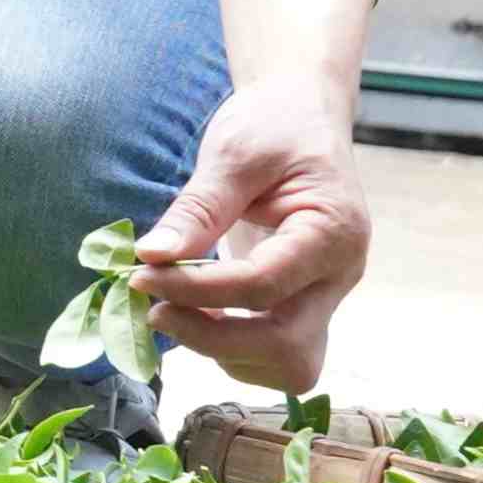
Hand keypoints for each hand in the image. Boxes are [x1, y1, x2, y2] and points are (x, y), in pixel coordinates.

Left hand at [135, 75, 369, 393]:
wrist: (302, 118)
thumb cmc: (273, 126)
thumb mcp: (234, 154)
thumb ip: (198, 209)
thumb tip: (150, 256)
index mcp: (333, 232)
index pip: (263, 285)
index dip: (197, 290)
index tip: (142, 277)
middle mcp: (340, 275)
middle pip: (287, 344)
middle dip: (213, 338)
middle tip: (155, 309)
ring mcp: (328, 296)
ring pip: (289, 364)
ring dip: (224, 350)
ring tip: (174, 309)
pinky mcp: (307, 305)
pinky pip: (278, 354)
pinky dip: (233, 348)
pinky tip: (198, 313)